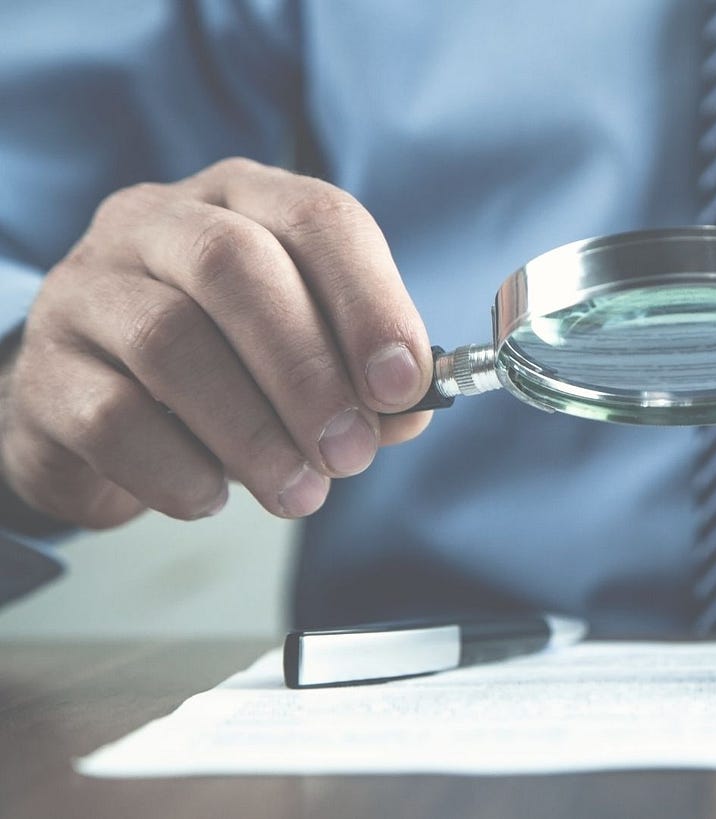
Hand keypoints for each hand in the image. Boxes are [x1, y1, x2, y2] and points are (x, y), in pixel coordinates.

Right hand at [0, 158, 432, 526]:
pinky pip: (112, 416)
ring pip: (171, 340)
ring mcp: (88, 288)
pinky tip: (212, 495)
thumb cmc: (229, 370)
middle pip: (236, 265)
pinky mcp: (45, 370)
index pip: (316, 218)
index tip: (403, 386)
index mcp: (244, 200)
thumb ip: (366, 380)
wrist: (97, 413)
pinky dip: (178, 468)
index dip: (370, 302)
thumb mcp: (309, 360)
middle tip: (349, 453)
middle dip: (308, 370)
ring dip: (253, 431)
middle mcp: (158, 222)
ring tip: (298, 491)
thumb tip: (411, 409)